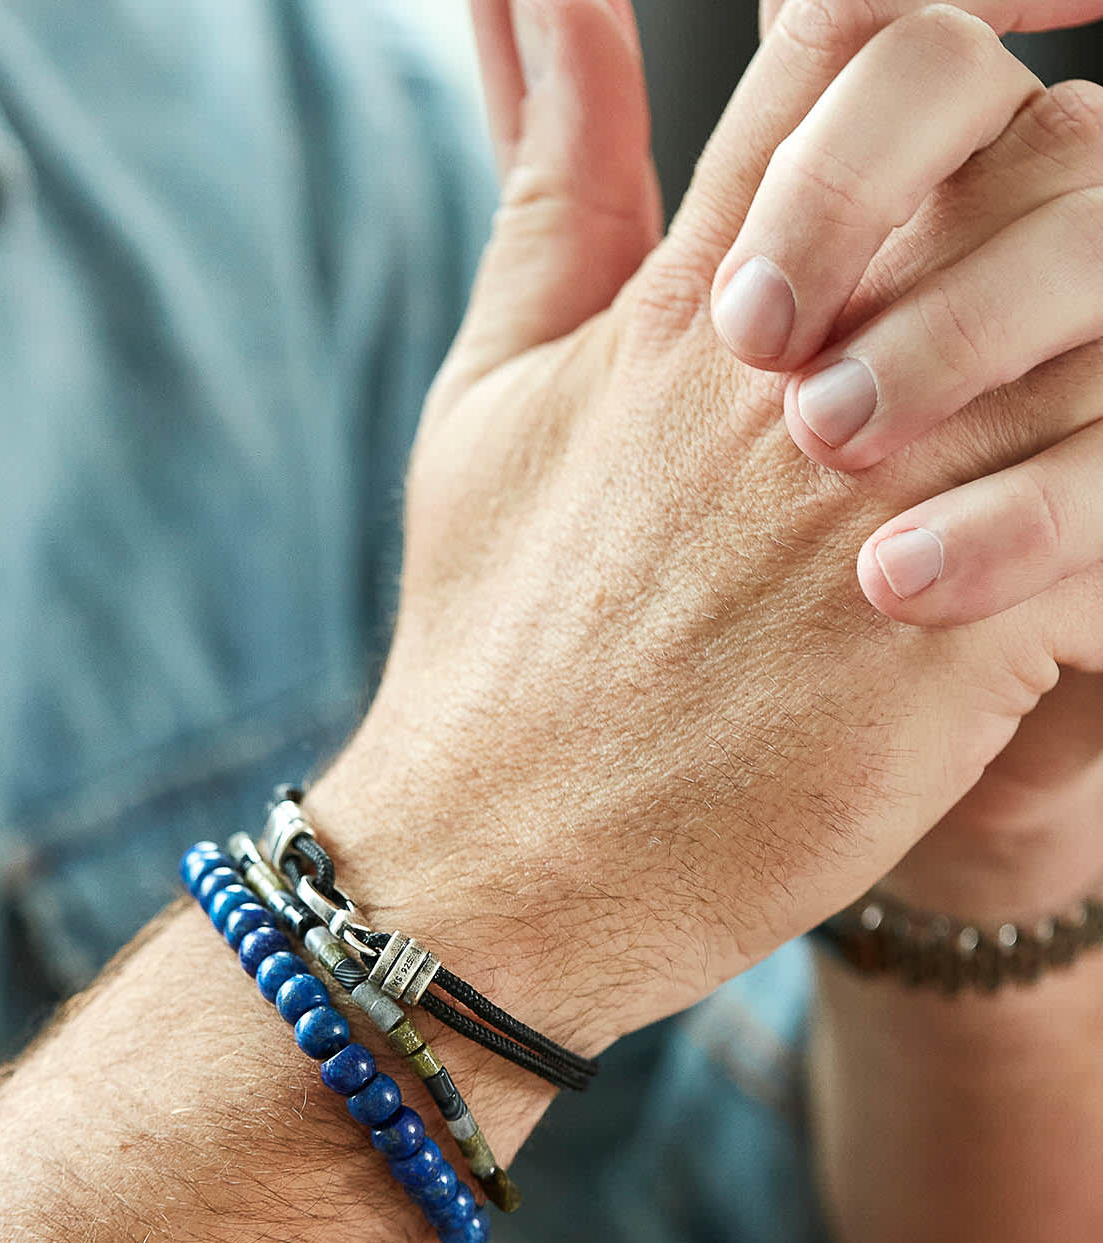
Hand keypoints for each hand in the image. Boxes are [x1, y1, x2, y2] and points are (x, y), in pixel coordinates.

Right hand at [314, 0, 1102, 1049]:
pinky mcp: (954, 638)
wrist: (501, 864)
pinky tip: (1065, 568)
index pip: (856, 52)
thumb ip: (549, 187)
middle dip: (1066, 184)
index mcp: (687, 305)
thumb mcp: (493, 391)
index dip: (961, 13)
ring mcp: (879, 502)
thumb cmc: (493, 641)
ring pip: (1102, 324)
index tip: (1026, 25)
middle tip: (1053, 270)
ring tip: (1058, 426)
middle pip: (1026, 156)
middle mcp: (793, 375)